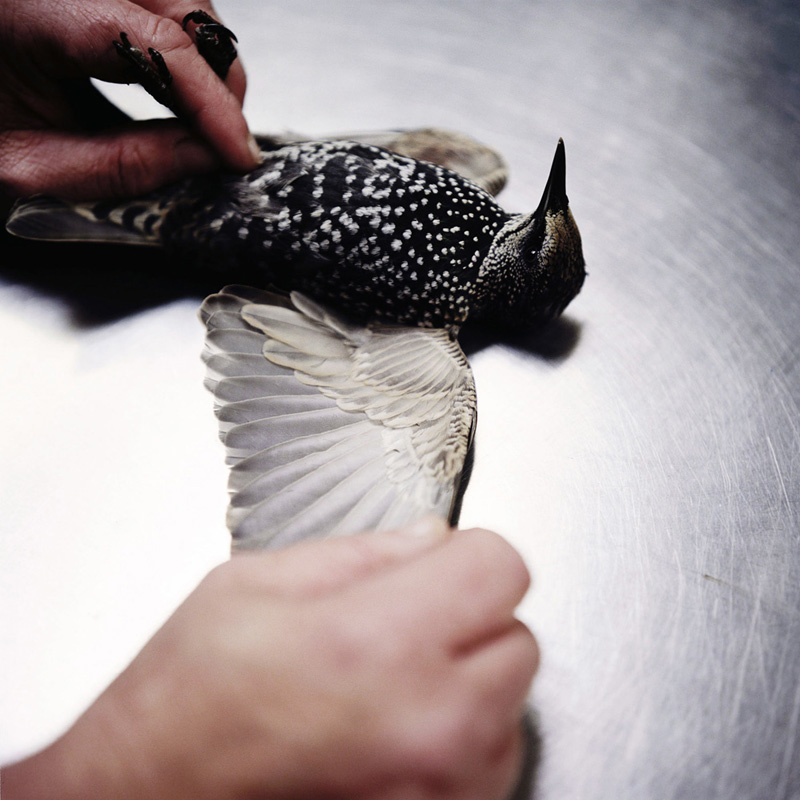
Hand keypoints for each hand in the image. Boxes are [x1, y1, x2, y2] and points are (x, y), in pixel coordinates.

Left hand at [0, 0, 259, 200]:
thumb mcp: (27, 165)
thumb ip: (120, 167)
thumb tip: (205, 156)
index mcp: (28, 10)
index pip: (151, 44)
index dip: (209, 102)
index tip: (237, 153)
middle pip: (180, 3)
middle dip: (218, 79)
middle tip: (223, 141)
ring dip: (207, 61)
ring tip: (202, 118)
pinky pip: (162, 1)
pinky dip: (184, 46)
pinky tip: (177, 88)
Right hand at [2, 518, 538, 799]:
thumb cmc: (184, 706)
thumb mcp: (253, 586)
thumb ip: (362, 554)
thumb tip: (429, 539)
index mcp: (377, 642)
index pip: (500, 567)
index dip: (466, 557)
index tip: (441, 565)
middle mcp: (429, 724)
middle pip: (517, 633)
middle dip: (468, 618)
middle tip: (404, 626)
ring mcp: (443, 788)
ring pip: (512, 700)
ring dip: (466, 682)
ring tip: (388, 688)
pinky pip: (492, 759)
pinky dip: (459, 738)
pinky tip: (395, 731)